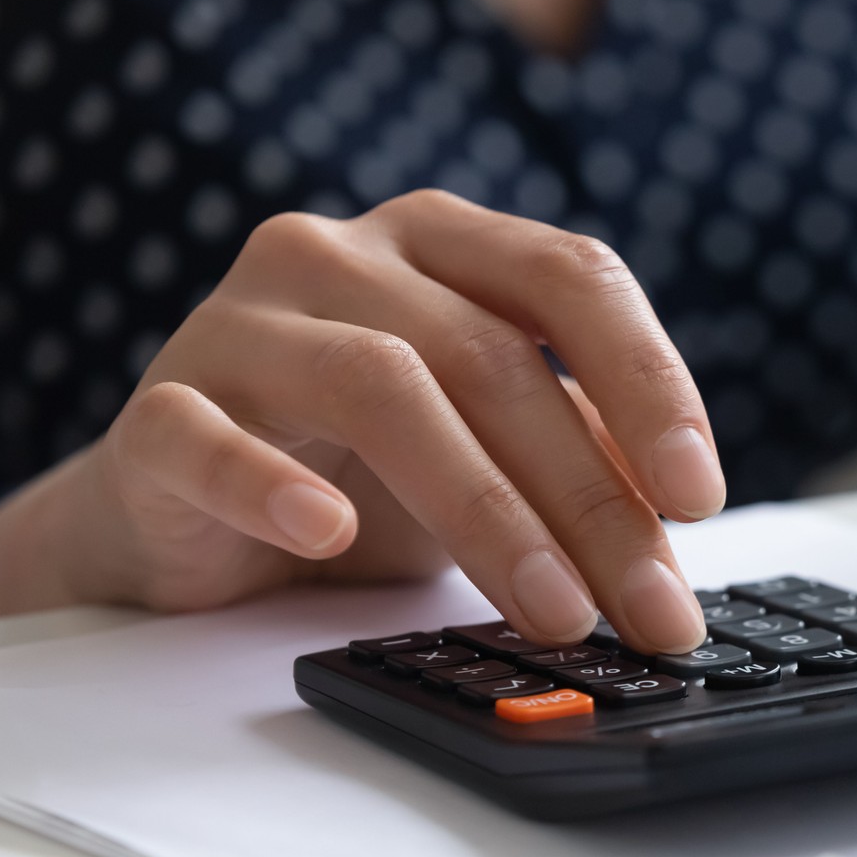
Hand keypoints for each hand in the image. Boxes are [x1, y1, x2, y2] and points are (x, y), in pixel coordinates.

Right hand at [0, 191, 721, 652]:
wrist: (190, 518)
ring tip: (552, 612)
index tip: (699, 496)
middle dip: (591, 498)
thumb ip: (580, 461)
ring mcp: (241, 321)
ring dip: (485, 510)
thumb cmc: (362, 472)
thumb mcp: (495, 453)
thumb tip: (673, 545)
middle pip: (493, 357)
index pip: (573, 277)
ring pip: (380, 388)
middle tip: (650, 608)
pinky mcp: (157, 409)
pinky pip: (205, 434)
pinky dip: (269, 481)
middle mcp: (343, 254)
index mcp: (445, 244)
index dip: (650, 381)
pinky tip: (327, 534)